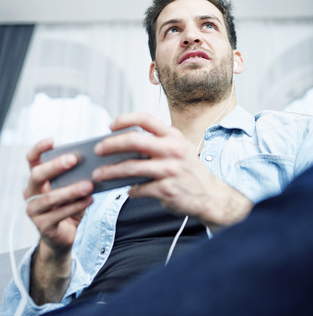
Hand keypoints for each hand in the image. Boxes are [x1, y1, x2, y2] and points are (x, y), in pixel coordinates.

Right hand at [24, 138, 93, 253]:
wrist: (65, 235)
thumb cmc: (69, 206)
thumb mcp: (71, 188)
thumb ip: (76, 176)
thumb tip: (92, 162)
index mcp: (37, 180)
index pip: (32, 160)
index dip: (39, 149)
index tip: (52, 141)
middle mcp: (31, 193)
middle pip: (37, 175)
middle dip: (55, 166)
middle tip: (74, 159)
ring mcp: (34, 211)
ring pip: (50, 197)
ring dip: (71, 190)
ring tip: (89, 185)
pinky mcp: (42, 226)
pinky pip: (59, 214)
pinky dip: (76, 206)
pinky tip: (89, 200)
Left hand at [93, 113, 251, 225]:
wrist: (210, 196)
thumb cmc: (189, 171)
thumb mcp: (178, 149)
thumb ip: (156, 144)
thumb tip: (123, 146)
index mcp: (173, 136)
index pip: (146, 119)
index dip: (125, 119)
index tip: (110, 126)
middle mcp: (172, 150)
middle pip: (134, 140)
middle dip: (111, 144)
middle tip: (98, 150)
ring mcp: (170, 170)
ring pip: (131, 167)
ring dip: (110, 171)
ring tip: (99, 174)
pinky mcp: (167, 189)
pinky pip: (139, 188)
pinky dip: (130, 190)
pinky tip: (128, 190)